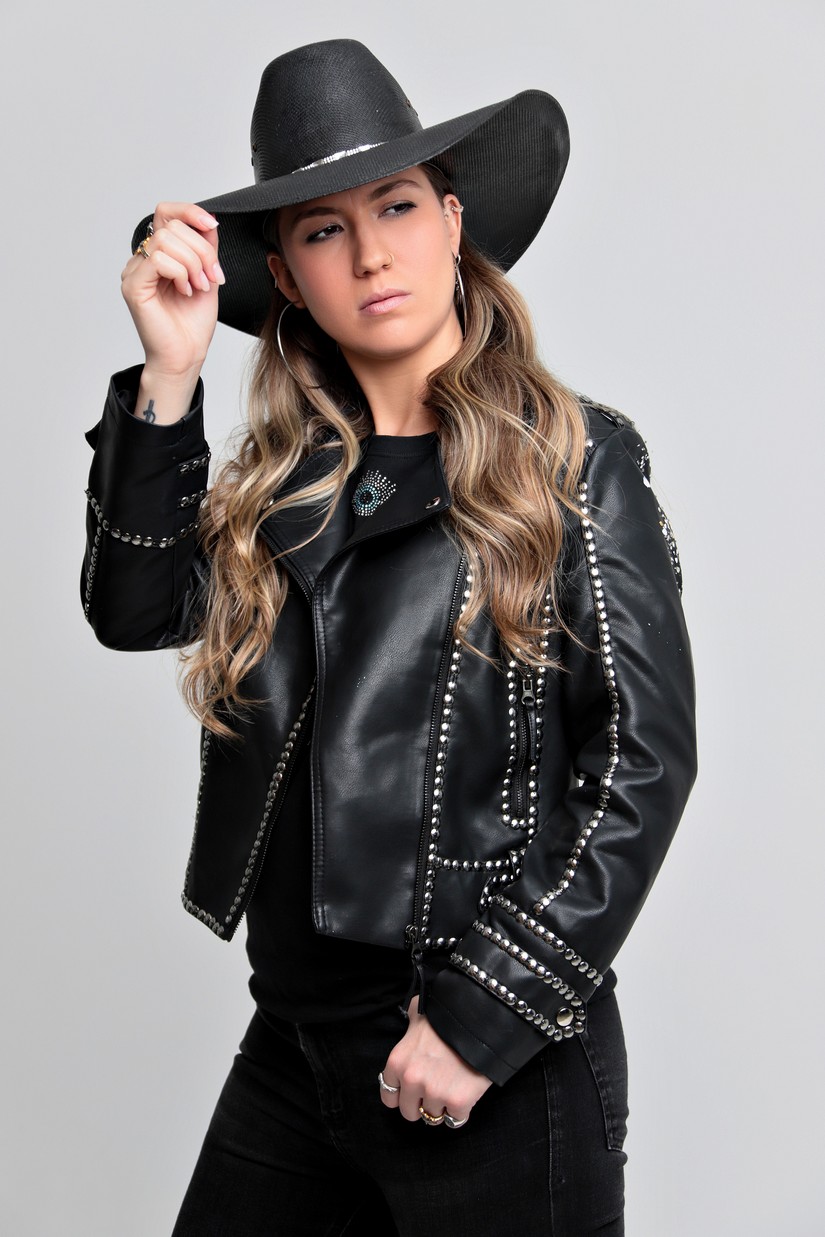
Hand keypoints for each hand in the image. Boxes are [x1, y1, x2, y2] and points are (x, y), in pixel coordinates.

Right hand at [120, 202, 222, 384]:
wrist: (185, 356)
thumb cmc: (192, 324)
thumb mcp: (207, 275)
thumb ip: (206, 247)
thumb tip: (208, 220)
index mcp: (159, 254)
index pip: (166, 213)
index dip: (190, 211)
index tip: (212, 225)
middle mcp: (143, 259)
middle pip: (172, 227)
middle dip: (202, 250)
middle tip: (212, 277)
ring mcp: (135, 271)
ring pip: (166, 240)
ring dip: (193, 263)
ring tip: (199, 286)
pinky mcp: (133, 285)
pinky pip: (158, 259)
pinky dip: (180, 272)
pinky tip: (185, 291)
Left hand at [379, 996, 492, 1124]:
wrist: (479, 1018)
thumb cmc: (447, 1012)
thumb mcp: (420, 1010)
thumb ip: (410, 1023)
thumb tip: (411, 1022)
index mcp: (397, 1062)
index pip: (389, 1096)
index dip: (402, 1094)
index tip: (413, 1090)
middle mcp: (412, 1080)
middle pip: (409, 1113)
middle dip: (421, 1103)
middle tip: (435, 1089)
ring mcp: (435, 1093)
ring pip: (433, 1117)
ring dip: (442, 1106)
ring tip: (452, 1087)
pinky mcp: (458, 1102)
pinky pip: (455, 1120)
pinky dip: (460, 1111)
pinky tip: (465, 1094)